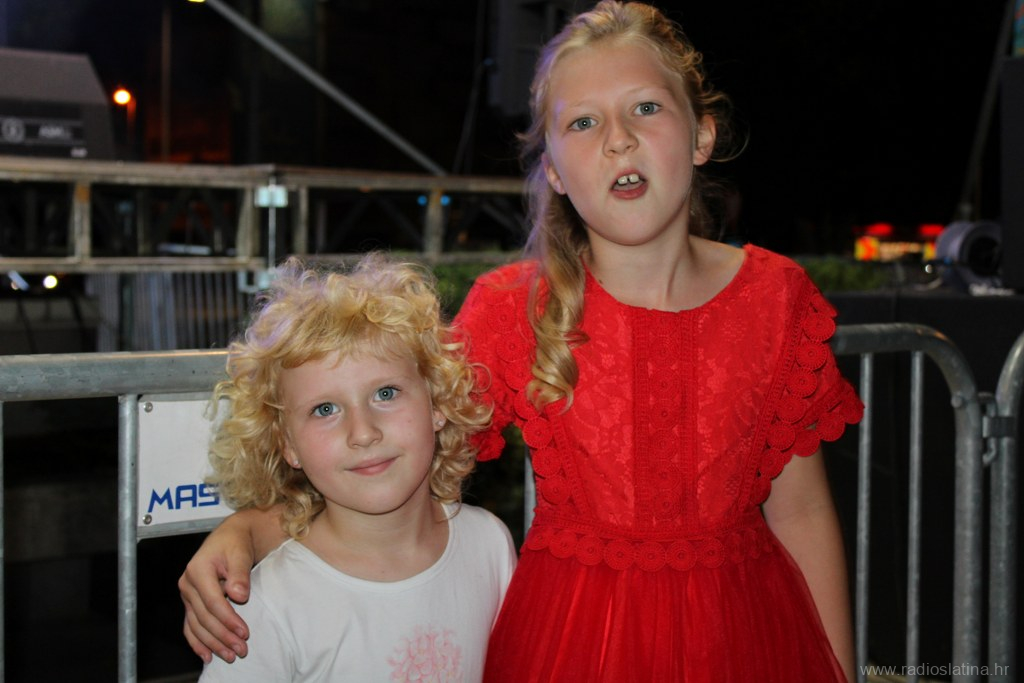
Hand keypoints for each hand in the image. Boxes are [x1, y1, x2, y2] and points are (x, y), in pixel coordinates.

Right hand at [178, 518, 255, 662]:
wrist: (230, 537)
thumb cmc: (235, 543)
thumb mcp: (240, 553)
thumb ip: (239, 574)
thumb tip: (238, 595)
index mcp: (197, 570)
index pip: (213, 602)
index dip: (228, 620)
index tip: (244, 632)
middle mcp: (187, 584)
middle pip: (204, 617)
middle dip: (223, 636)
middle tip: (241, 650)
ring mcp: (187, 594)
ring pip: (196, 625)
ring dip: (212, 643)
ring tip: (230, 656)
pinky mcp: (191, 602)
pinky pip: (190, 626)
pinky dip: (198, 642)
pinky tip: (208, 655)